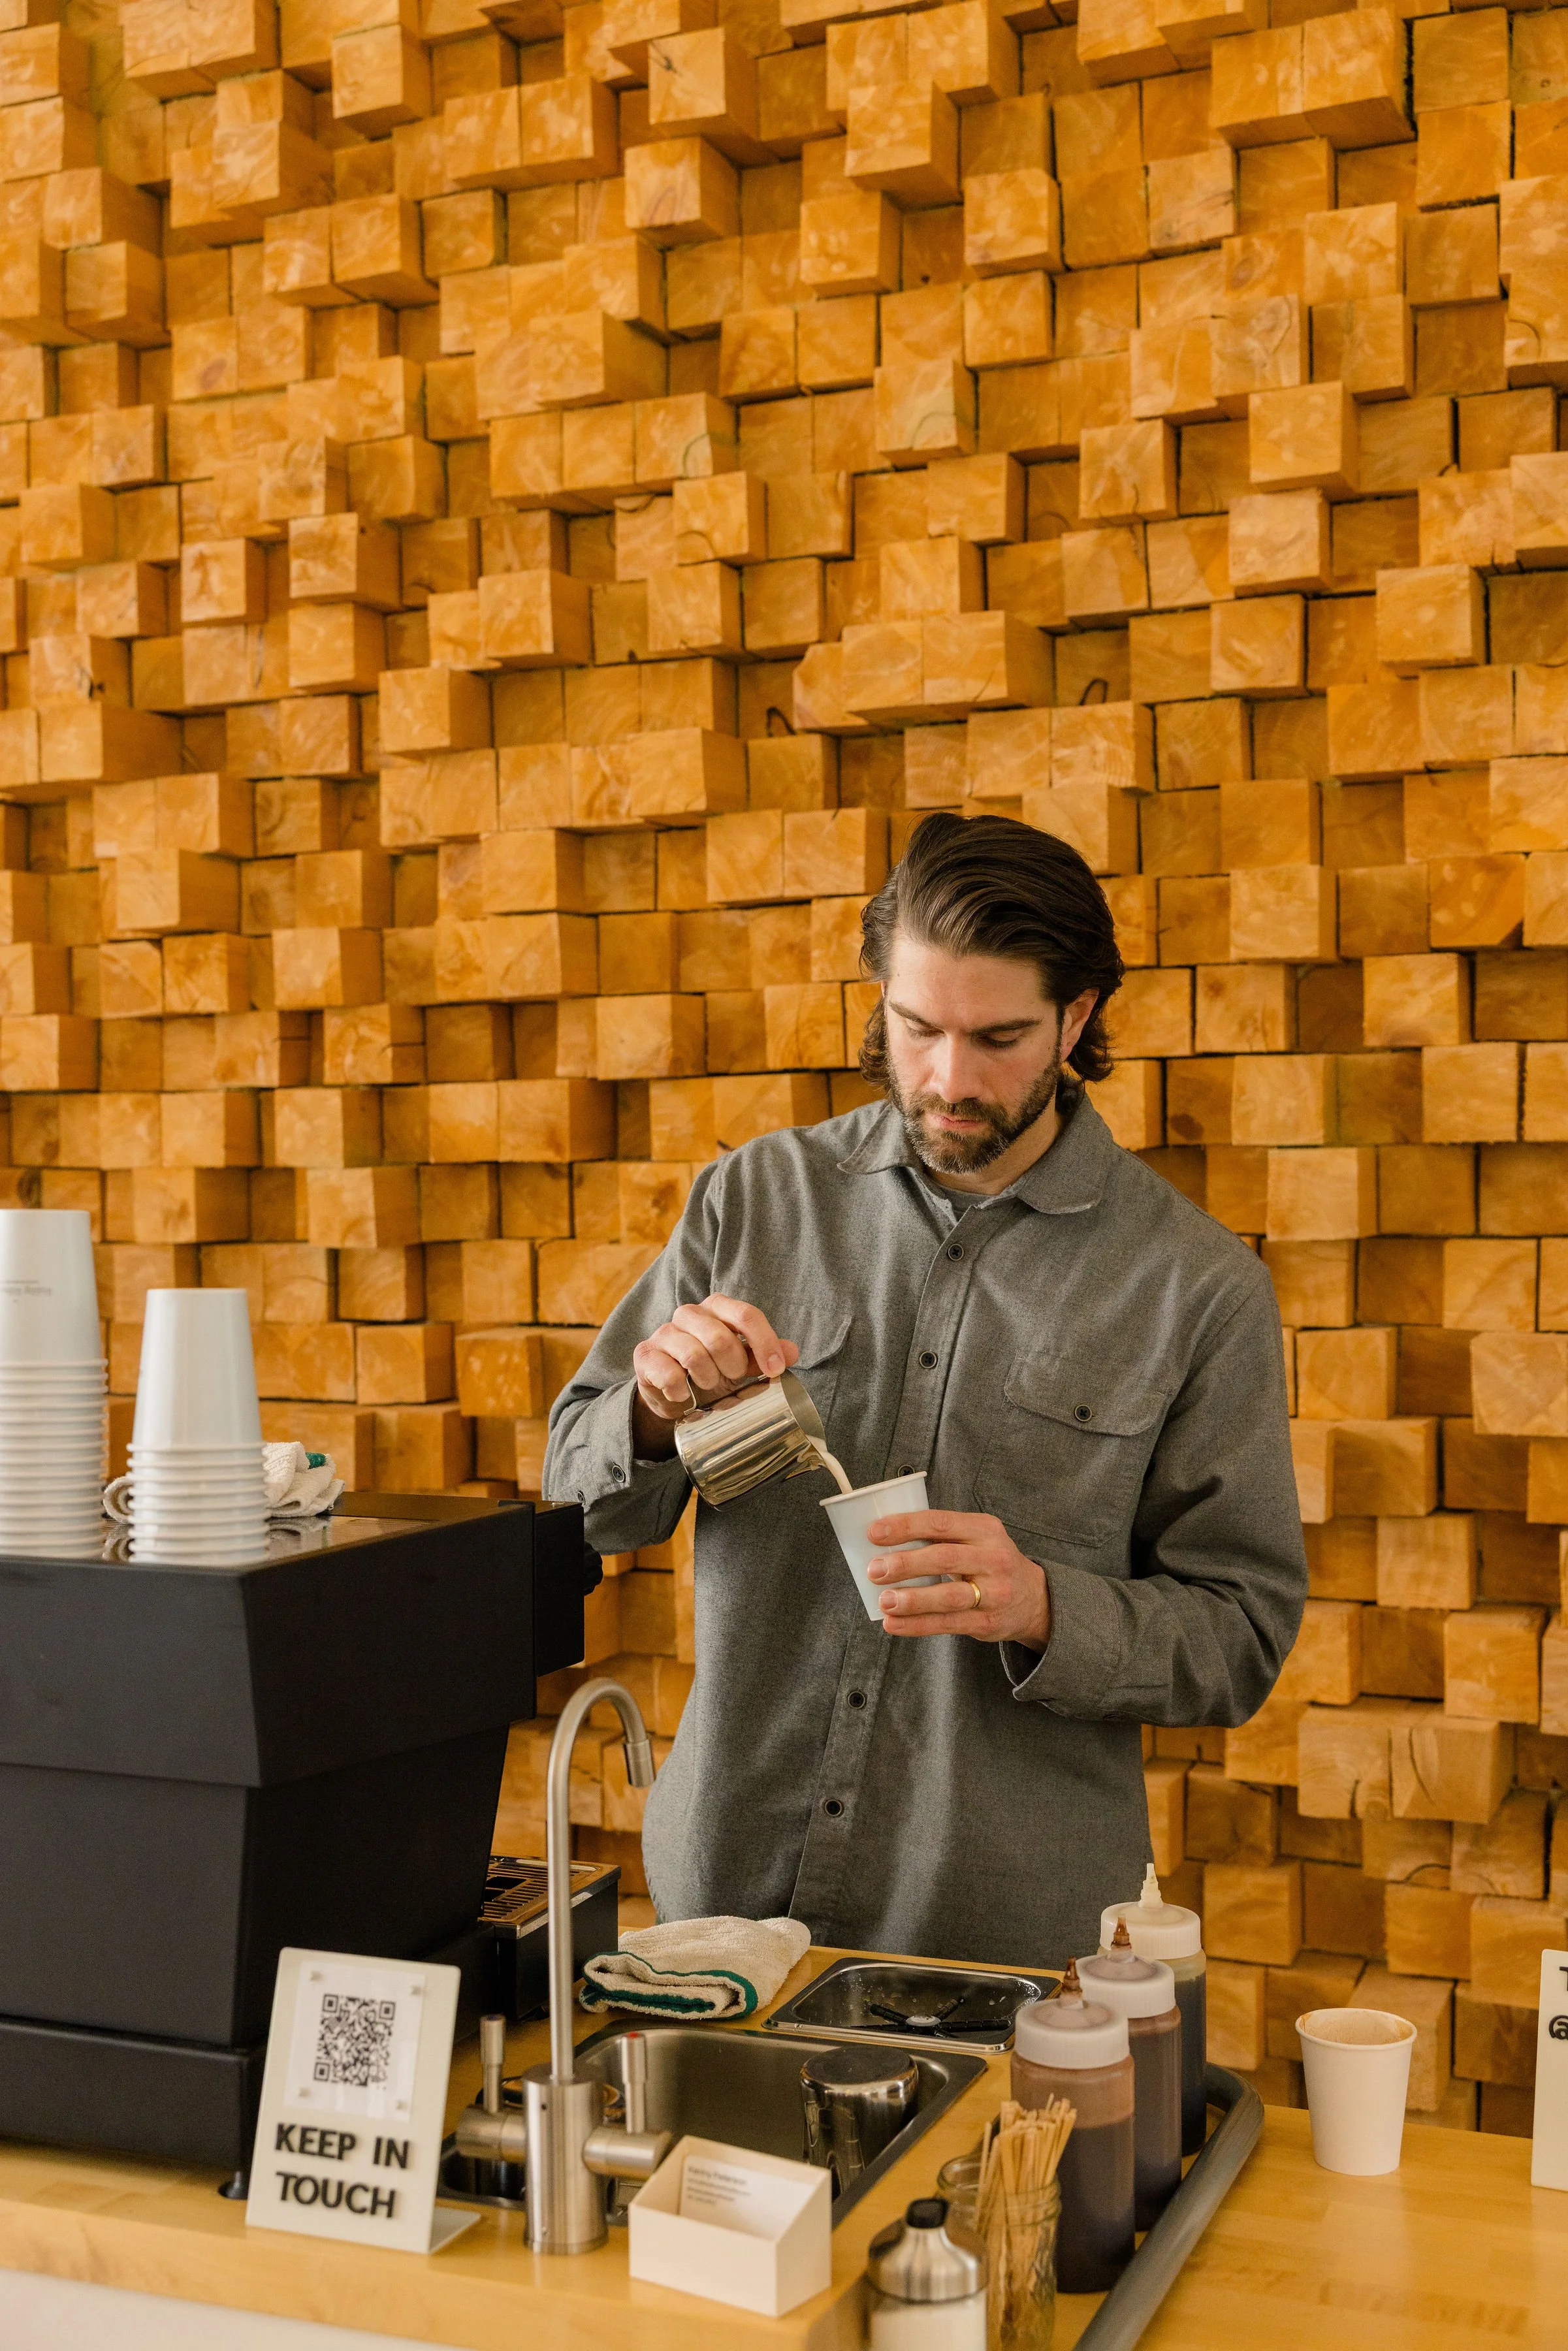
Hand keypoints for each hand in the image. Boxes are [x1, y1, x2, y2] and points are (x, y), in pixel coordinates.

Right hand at [631, 1293, 798, 1459]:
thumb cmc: (713, 1370)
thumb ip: (765, 1354)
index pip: (746, 1315)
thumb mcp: (742, 1362)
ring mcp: (664, 1333)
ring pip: (693, 1355)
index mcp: (717, 1307)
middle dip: (733, 1366)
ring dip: (708, 1379)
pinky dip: (681, 1391)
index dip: (764, 1343)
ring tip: (708, 1386)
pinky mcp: (645, 1355)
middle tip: (733, 1379)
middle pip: (720, 1337)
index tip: (775, 1370)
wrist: (673, 1393)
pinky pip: (668, 1373)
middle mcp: (688, 1314)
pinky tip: (685, 1396)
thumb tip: (792, 1352)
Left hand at [866, 1510, 1050, 1651]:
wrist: (1034, 1598)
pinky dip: (917, 1625)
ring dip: (912, 1599)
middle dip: (905, 1564)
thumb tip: (884, 1539)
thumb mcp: (977, 1538)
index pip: (941, 1523)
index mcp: (984, 1529)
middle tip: (875, 1570)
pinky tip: (894, 1624)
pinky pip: (948, 1624)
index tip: (874, 1532)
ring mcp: (994, 1592)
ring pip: (948, 1595)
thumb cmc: (989, 1562)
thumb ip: (941, 1536)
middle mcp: (993, 1558)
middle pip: (944, 1559)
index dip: (906, 1526)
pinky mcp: (987, 1621)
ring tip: (884, 1600)